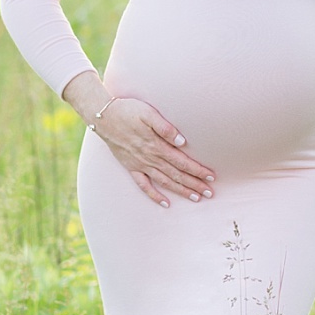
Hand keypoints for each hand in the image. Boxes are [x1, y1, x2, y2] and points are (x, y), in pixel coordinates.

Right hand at [95, 96, 217, 208]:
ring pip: (164, 182)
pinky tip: (165, 203)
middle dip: (195, 184)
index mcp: (156, 145)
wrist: (103, 117)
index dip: (197, 170)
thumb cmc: (127, 111)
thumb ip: (165, 127)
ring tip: (196, 198)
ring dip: (181, 190)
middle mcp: (149, 158)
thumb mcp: (147, 113)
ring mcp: (140, 165)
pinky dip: (155, 196)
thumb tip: (182, 141)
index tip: (211, 177)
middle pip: (176, 174)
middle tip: (210, 193)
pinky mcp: (131, 167)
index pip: (182, 161)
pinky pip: (144, 186)